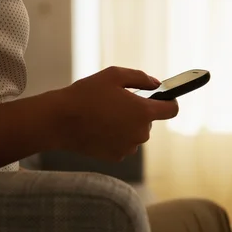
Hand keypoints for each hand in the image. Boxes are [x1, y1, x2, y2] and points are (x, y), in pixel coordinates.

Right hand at [54, 66, 178, 160]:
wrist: (59, 121)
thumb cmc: (85, 94)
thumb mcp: (113, 75)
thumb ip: (141, 77)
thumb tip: (155, 84)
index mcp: (143, 112)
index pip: (172, 110)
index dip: (169, 102)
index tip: (163, 98)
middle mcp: (140, 133)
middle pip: (148, 121)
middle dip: (137, 112)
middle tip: (116, 102)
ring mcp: (128, 147)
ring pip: (134, 133)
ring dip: (125, 125)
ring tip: (103, 115)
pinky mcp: (115, 156)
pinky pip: (122, 144)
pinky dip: (114, 136)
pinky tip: (98, 128)